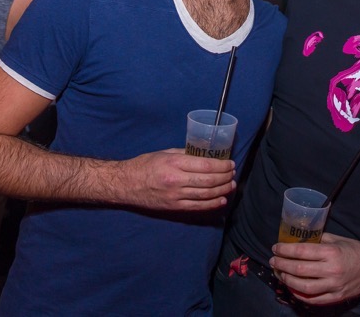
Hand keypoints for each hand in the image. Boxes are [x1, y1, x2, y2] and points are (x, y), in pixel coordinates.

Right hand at [118, 148, 235, 210]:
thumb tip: (204, 156)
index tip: (230, 164)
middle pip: (209, 181)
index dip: (222, 166)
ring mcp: (175, 196)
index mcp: (174, 164)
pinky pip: (197, 207)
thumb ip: (185, 154)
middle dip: (225, 177)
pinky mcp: (174, 207)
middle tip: (233, 174)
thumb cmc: (144, 165)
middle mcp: (176, 180)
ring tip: (231, 185)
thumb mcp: (165, 153)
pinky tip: (222, 200)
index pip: (205, 165)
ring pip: (206, 195)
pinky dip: (212, 204)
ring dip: (222, 190)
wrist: (126, 184)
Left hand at [270, 233, 359, 304]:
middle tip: (273, 261)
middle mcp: (332, 269)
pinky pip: (314, 299)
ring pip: (304, 287)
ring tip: (280, 274)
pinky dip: (300, 295)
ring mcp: (334, 285)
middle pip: (299, 270)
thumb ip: (317, 240)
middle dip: (282, 265)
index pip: (301, 252)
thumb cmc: (353, 249)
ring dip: (288, 281)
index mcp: (331, 252)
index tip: (275, 248)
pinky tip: (292, 288)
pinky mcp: (337, 297)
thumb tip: (296, 240)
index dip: (285, 250)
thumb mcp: (335, 239)